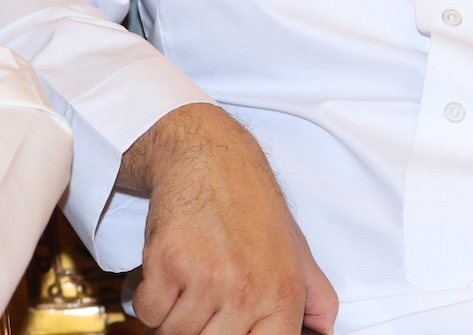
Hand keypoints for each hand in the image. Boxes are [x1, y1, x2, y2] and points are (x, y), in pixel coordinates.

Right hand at [117, 102, 338, 333]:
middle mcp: (248, 291)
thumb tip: (324, 331)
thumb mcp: (296, 249)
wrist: (209, 156)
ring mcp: (208, 279)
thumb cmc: (251, 202)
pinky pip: (148, 312)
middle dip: (200, 330)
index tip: (224, 329)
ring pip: (175, 333)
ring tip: (186, 281)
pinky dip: (150, 297)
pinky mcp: (169, 264)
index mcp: (284, 294)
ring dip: (172, 316)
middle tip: (201, 302)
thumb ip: (315, 297)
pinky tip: (168, 270)